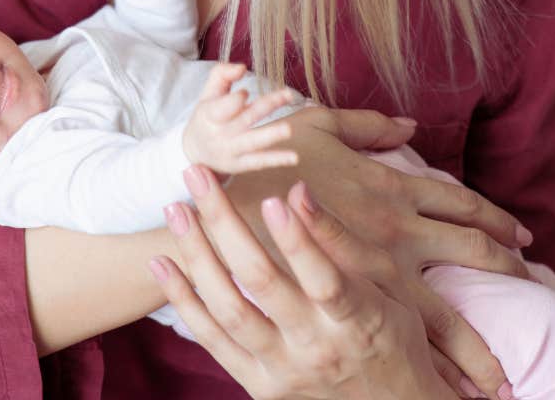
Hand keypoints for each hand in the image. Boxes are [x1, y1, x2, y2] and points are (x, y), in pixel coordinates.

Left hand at [152, 169, 457, 399]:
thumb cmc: (392, 334)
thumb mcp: (386, 286)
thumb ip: (341, 241)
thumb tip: (298, 190)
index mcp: (358, 321)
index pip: (325, 280)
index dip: (297, 240)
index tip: (270, 196)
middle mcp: (317, 349)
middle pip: (262, 283)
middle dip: (225, 223)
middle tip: (198, 175)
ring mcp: (283, 371)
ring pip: (229, 310)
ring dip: (196, 255)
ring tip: (175, 209)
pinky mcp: (259, 386)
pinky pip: (212, 341)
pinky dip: (184, 301)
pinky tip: (162, 263)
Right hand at [182, 62, 297, 173]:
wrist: (195, 152)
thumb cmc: (207, 117)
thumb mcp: (208, 93)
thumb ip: (222, 74)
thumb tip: (242, 67)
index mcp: (209, 114)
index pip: (223, 107)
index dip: (236, 100)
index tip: (245, 93)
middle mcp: (220, 133)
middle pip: (246, 118)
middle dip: (267, 105)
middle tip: (287, 94)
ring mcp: (231, 151)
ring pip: (253, 142)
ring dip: (271, 135)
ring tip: (288, 129)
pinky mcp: (241, 164)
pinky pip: (259, 162)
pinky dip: (276, 160)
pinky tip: (294, 157)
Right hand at [227, 108, 525, 398]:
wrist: (225, 194)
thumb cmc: (271, 154)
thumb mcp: (318, 124)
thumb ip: (366, 124)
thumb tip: (409, 124)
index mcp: (391, 184)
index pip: (464, 203)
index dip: (498, 219)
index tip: (523, 238)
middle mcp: (397, 229)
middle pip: (474, 254)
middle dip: (510, 273)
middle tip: (532, 285)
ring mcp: (378, 270)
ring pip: (447, 314)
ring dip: (476, 345)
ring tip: (498, 377)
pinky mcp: (351, 300)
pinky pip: (399, 337)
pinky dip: (426, 362)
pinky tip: (438, 383)